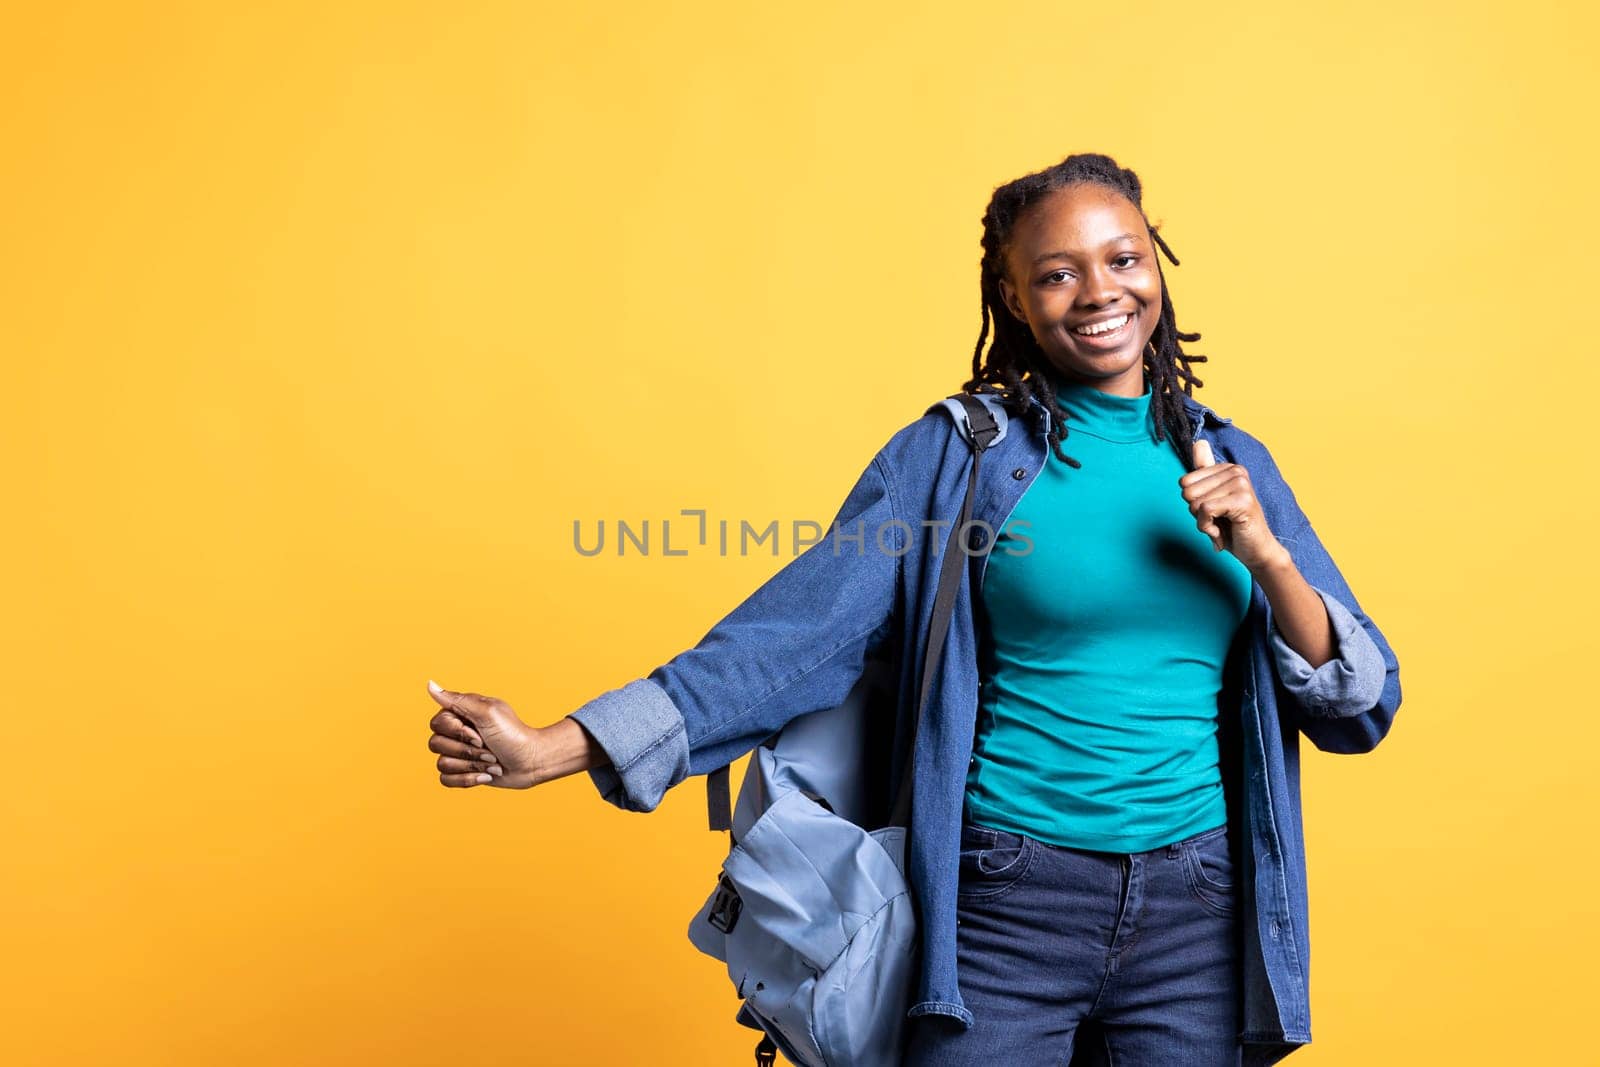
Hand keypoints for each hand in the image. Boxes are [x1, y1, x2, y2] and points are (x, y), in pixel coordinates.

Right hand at [427, 680, 543, 788]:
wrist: (532, 761)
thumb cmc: (513, 734)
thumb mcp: (487, 713)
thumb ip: (457, 700)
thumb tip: (429, 684)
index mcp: (460, 713)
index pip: (437, 724)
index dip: (458, 733)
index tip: (480, 734)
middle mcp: (455, 732)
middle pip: (436, 745)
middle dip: (468, 752)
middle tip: (490, 748)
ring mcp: (458, 752)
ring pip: (442, 764)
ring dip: (472, 766)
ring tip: (492, 762)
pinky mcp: (462, 771)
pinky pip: (445, 779)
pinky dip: (468, 779)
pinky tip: (487, 775)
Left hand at [1179, 439, 1289, 573]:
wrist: (1255, 551)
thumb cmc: (1231, 527)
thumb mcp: (1212, 498)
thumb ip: (1204, 472)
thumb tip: (1198, 442)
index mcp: (1228, 468)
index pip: (1185, 482)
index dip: (1193, 503)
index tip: (1212, 511)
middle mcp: (1236, 471)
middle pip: (1188, 492)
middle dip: (1197, 513)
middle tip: (1218, 520)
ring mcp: (1241, 484)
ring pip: (1196, 503)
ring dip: (1203, 523)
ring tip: (1222, 526)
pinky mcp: (1243, 500)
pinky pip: (1205, 510)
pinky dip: (1208, 528)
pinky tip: (1222, 532)